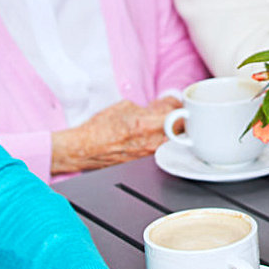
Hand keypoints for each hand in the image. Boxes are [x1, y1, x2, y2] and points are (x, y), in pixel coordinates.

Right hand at [51, 97, 182, 174]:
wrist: (85, 149)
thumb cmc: (101, 129)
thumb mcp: (127, 106)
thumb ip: (151, 107)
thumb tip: (165, 107)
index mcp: (149, 124)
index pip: (180, 113)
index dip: (181, 107)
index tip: (180, 104)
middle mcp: (153, 143)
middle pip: (182, 130)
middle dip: (180, 120)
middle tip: (172, 115)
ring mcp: (151, 156)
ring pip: (174, 142)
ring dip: (172, 133)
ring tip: (159, 127)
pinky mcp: (147, 164)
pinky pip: (162, 151)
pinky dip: (161, 143)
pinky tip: (151, 138)